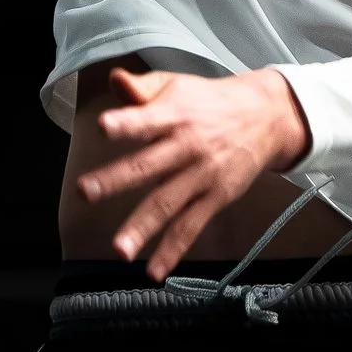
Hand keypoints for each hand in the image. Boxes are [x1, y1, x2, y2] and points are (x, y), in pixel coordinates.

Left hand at [72, 63, 314, 277]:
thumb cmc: (210, 101)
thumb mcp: (178, 85)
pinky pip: (191, 227)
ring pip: (167, 203)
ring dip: (142, 227)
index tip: (104, 127)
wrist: (266, 117)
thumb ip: (143, 87)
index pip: (146, 119)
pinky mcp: (215, 198)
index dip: (125, 122)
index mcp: (174, 114)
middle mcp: (186, 146)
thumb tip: (115, 80)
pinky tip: (153, 271)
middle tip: (85, 191)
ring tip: (119, 250)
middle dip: (115, 179)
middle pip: (148, 164)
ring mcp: (202, 175)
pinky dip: (172, 250)